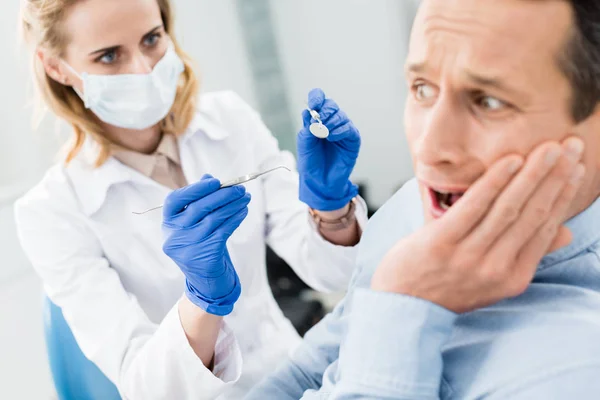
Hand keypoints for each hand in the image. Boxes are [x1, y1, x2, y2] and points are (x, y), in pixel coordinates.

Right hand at [162, 175, 250, 315]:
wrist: (205, 279)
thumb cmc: (199, 243)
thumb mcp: (193, 223)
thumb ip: (198, 201)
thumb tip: (209, 178)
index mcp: (167, 223)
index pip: (175, 200)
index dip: (195, 188)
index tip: (216, 181)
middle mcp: (174, 235)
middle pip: (199, 208)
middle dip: (223, 195)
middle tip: (240, 188)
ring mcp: (188, 247)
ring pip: (214, 218)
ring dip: (233, 205)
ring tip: (245, 198)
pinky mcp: (205, 256)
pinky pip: (224, 231)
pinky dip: (235, 219)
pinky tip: (243, 212)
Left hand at [297, 88, 360, 210]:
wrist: (319, 182)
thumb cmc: (311, 163)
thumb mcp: (304, 143)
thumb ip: (307, 128)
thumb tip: (310, 113)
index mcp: (316, 120)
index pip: (319, 100)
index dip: (317, 97)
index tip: (314, 104)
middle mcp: (330, 122)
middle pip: (331, 105)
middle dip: (324, 111)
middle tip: (318, 121)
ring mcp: (342, 130)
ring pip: (340, 116)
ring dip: (331, 122)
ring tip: (324, 134)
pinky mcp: (352, 140)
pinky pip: (348, 128)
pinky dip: (339, 130)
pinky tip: (331, 137)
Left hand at [371, 138, 584, 313]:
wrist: (403, 306)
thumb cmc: (446, 285)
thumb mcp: (491, 279)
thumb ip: (524, 255)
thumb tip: (564, 233)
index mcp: (512, 278)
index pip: (545, 228)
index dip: (563, 195)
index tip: (576, 167)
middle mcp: (495, 269)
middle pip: (533, 214)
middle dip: (556, 177)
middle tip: (571, 146)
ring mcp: (468, 257)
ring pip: (508, 208)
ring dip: (532, 174)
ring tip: (548, 148)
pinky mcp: (441, 243)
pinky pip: (473, 207)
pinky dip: (494, 182)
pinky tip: (510, 161)